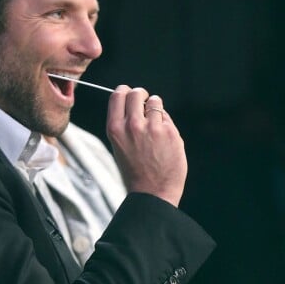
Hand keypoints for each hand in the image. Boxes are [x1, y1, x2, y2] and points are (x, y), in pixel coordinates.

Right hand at [106, 86, 186, 206]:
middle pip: (136, 93)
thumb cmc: (135, 171)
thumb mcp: (118, 146)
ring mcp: (153, 128)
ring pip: (155, 101)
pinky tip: (163, 139)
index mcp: (115, 129)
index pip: (117, 95)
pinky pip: (167, 117)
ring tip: (155, 125)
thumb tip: (134, 104)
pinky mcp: (170, 132)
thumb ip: (123, 125)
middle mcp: (132, 125)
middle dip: (141, 95)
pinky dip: (166, 124)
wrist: (152, 192)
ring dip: (155, 108)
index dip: (125, 91)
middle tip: (145, 104)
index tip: (129, 94)